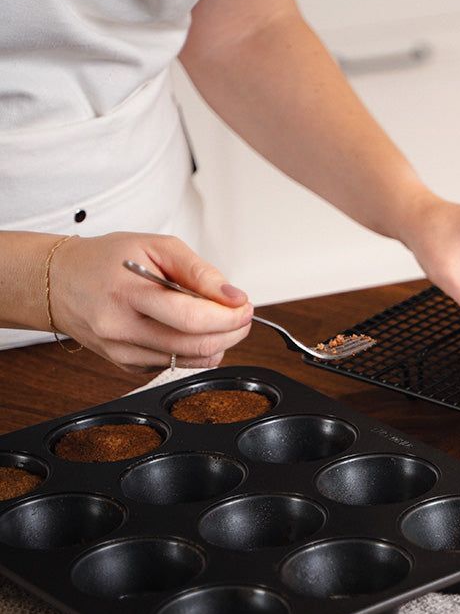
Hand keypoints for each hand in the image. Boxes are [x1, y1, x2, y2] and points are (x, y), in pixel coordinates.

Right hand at [49, 233, 252, 372]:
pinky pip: (177, 364)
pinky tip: (192, 330)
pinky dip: (197, 350)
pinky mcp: (127, 366)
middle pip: (196, 345)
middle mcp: (122, 329)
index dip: (228, 316)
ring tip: (221, 320)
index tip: (244, 306)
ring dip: (220, 343)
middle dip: (232, 331)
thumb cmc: (105, 260)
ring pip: (191, 360)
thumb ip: (198, 271)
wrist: (60, 283)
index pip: (191, 318)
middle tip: (242, 315)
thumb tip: (233, 297)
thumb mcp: (155, 247)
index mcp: (127, 294)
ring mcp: (123, 353)